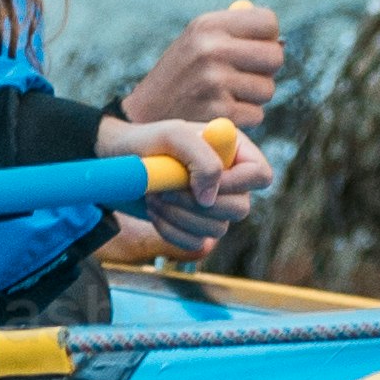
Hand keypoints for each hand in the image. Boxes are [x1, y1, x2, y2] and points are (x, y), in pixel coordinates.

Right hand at [112, 2, 282, 141]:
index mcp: (207, 24)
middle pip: (275, 56)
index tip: (251, 49)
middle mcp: (211, 49)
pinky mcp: (219, 112)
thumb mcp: (198, 41)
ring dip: (253, 97)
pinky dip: (244, 117)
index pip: (268, 22)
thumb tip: (281, 41)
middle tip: (243, 76)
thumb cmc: (182, 75)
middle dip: (265, 70)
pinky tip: (221, 112)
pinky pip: (257, 114)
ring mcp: (214, 81)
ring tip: (226, 95)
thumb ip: (236, 34)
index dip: (266, 38)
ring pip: (268, 89)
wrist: (145, 115)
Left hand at [137, 113, 269, 251]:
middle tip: (165, 189)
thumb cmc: (147, 142)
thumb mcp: (173, 136)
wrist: (119, 162)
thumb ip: (202, 159)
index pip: (260, 175)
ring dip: (179, 215)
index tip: (198, 185)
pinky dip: (171, 230)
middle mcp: (230, 180)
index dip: (236, 185)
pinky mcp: (195, 227)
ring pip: (217, 228)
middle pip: (240, 208)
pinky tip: (154, 211)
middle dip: (197, 204)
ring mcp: (214, 207)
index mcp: (233, 151)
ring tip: (154, 195)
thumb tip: (210, 198)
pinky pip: (196, 243)